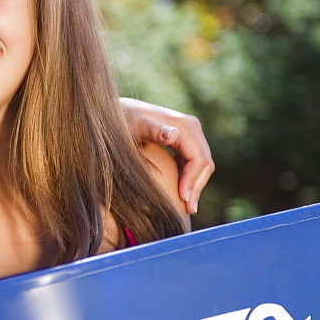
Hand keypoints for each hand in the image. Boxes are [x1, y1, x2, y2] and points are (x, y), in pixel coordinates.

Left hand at [120, 98, 213, 214]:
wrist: (114, 110)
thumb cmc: (121, 120)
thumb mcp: (134, 126)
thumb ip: (153, 131)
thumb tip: (173, 135)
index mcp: (184, 125)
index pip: (199, 159)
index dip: (192, 181)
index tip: (182, 199)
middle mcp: (191, 126)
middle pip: (205, 162)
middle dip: (197, 186)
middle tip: (188, 209)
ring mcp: (189, 132)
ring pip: (202, 163)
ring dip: (195, 184)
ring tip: (186, 205)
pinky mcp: (183, 139)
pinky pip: (193, 161)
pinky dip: (190, 176)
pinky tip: (180, 191)